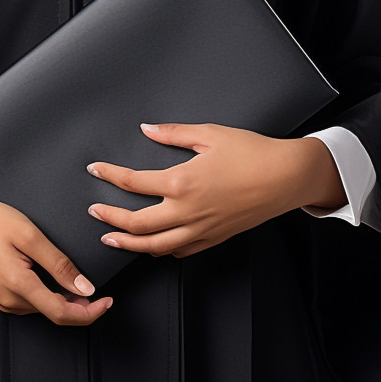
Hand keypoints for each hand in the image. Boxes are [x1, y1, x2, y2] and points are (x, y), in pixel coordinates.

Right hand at [0, 187, 113, 325]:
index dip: (91, 312)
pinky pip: (29, 302)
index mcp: (19, 286)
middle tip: (101, 291)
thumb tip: (85, 288)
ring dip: (64, 302)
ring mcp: (1, 299)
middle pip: (54, 314)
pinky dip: (48, 296)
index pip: (63, 314)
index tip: (108, 300)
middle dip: (81, 308)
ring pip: (42, 308)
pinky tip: (55, 278)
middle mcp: (10, 301)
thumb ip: (58, 263)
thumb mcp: (26, 234)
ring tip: (81, 282)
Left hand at [85, 123, 343, 257]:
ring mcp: (200, 229)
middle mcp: (187, 211)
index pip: (133, 182)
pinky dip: (161, 251)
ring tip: (112, 238)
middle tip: (94, 213)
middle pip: (136, 223)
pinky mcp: (214, 238)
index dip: (109, 176)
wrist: (286, 177)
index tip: (96, 171)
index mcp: (181, 182)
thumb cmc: (251, 153)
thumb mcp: (209, 134)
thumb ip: (173, 133)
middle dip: (110, 218)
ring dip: (129, 243)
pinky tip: (154, 247)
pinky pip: (181, 251)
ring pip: (155, 246)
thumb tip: (148, 129)